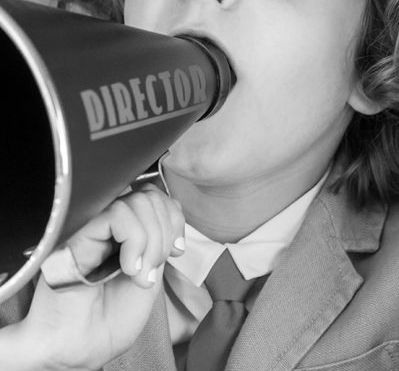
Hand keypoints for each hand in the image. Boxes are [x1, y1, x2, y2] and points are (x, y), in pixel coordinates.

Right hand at [10, 183, 184, 369]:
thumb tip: (172, 209)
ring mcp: (93, 224)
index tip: (176, 251)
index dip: (174, 218)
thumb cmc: (110, 319)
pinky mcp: (78, 230)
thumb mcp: (151, 273)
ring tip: (139, 274)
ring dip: (151, 240)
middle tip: (152, 270)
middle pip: (150, 195)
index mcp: (126, 230)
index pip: (156, 196)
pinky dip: (135, 239)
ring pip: (137, 200)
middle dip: (164, 232)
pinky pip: (118, 213)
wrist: (80, 348)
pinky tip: (128, 266)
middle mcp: (108, 222)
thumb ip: (160, 239)